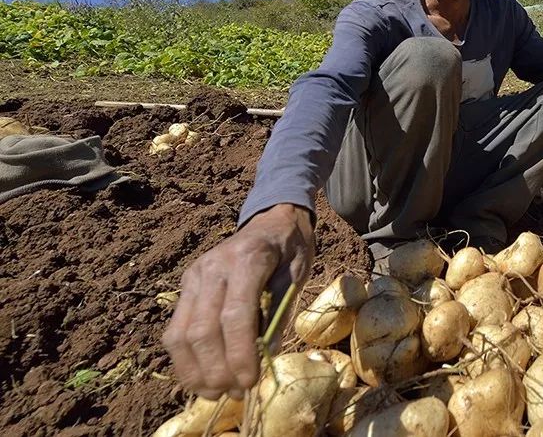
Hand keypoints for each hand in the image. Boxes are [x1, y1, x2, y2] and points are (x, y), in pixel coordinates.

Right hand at [162, 204, 314, 398]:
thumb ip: (279, 313)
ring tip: (215, 393)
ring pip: (180, 333)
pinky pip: (175, 328)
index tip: (250, 381)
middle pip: (202, 330)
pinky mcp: (185, 284)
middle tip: (236, 393)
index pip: (235, 315)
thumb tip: (265, 357)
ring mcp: (194, 275)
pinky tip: (202, 377)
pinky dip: (185, 359)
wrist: (272, 219)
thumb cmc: (291, 248)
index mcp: (247, 259)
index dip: (240, 354)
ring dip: (195, 371)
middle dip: (217, 370)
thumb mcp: (297, 275)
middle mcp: (212, 267)